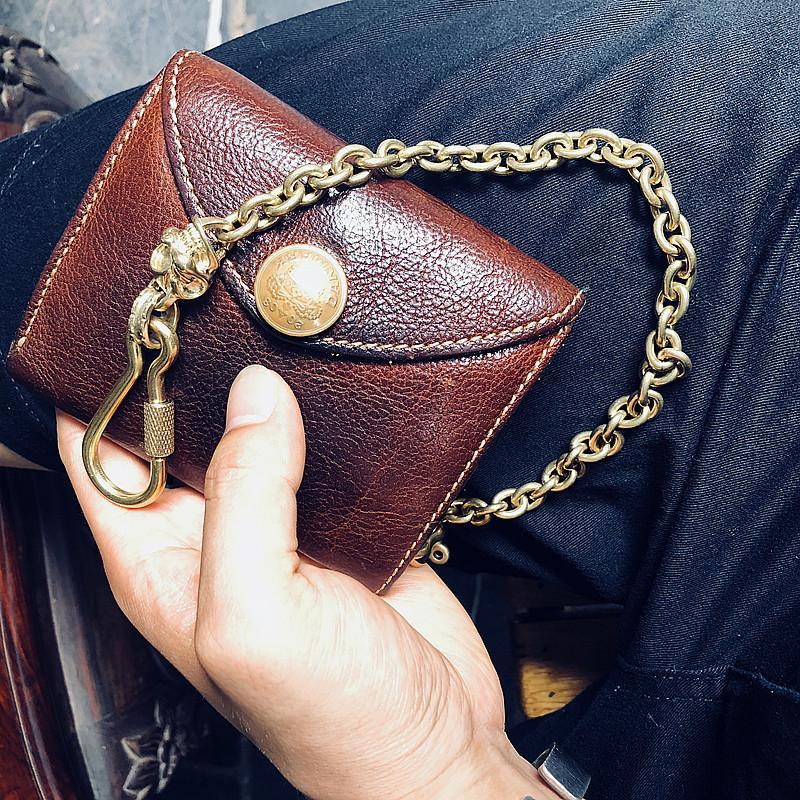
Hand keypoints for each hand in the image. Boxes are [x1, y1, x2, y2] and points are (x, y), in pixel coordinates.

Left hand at [57, 365, 557, 799]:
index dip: (106, 388)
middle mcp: (216, 535)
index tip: (139, 327)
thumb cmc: (332, 719)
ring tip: (285, 329)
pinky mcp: (346, 518)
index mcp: (162, 562)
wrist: (435, 744)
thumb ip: (244, 502)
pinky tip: (344, 385)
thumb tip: (252, 397)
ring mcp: (284, 523)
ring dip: (272, 387)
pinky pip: (331, 448)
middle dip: (197, 373)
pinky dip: (336, 415)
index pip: (101, 454)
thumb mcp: (257, 618)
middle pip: (184, 429)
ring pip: (263, 428)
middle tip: (222, 310)